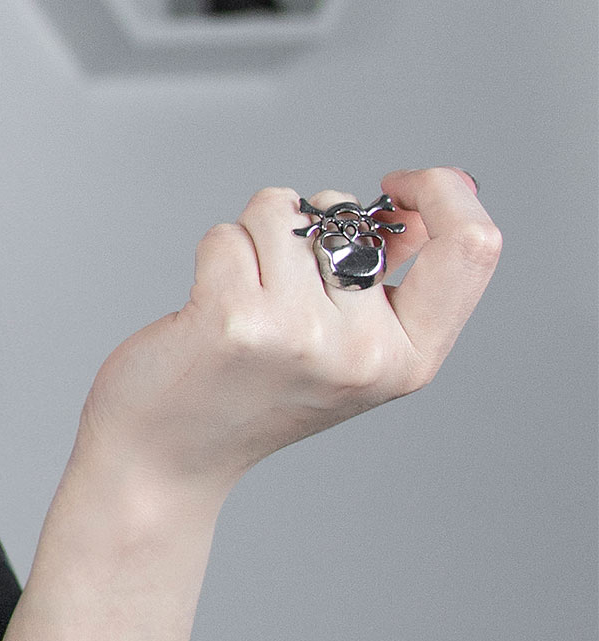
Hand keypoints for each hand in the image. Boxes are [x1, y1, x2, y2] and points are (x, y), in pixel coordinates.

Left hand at [78, 169, 499, 502]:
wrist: (168, 456)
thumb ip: (388, 285)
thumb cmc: (251, 393)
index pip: (472, 246)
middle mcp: (363, 351)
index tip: (401, 184)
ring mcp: (300, 334)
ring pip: (284, 214)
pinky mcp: (235, 318)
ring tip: (242, 299)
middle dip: (309, 227)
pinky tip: (208, 307)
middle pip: (348, 217)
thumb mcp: (347, 351)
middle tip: (277, 291)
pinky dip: (214, 254)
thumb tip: (414, 209)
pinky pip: (230, 233)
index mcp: (410, 358)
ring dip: (254, 240)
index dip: (444, 192)